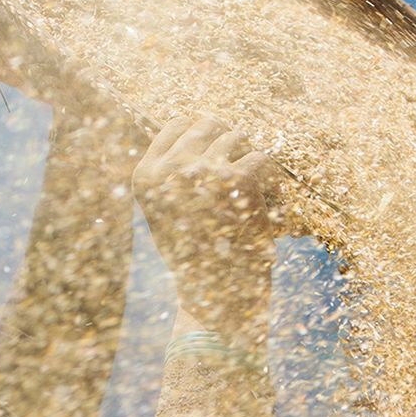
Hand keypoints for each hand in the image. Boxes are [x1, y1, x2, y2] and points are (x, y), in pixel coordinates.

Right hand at [132, 115, 278, 351]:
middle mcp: (171, 168)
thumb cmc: (194, 256)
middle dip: (225, 137)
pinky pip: (261, 157)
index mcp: (146, 176)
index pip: (174, 125)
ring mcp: (204, 170)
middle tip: (239, 156)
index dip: (198, 127)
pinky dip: (269, 174)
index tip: (214, 136)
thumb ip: (170, 175)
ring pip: (237, 137)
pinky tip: (267, 192)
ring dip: (246, 155)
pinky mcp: (237, 178)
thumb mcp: (165, 213)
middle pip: (207, 123)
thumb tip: (194, 130)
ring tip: (250, 185)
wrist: (217, 293)